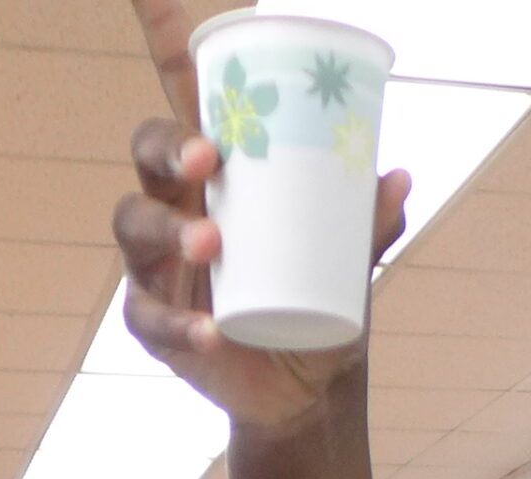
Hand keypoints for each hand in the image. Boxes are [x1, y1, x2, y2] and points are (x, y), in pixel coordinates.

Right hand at [118, 0, 409, 434]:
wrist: (307, 390)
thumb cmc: (320, 302)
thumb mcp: (352, 261)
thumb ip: (370, 223)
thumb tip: (396, 177)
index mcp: (219, 169)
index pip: (185, 92)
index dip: (164, 37)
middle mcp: (176, 204)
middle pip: (147, 151)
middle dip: (168, 146)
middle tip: (209, 159)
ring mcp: (158, 264)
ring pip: (134, 225)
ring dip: (168, 231)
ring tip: (210, 244)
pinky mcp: (157, 325)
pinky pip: (151, 317)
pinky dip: (181, 324)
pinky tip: (211, 330)